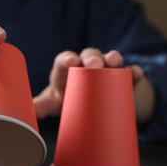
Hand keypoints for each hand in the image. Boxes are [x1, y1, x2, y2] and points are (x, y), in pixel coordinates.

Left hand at [33, 48, 151, 121]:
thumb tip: (30, 110)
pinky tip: (136, 74)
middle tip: (94, 64)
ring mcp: (104, 69)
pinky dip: (133, 72)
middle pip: (88, 55)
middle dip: (91, 57)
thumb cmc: (65, 98)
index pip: (64, 59)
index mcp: (66, 70)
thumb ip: (41, 104)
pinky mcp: (121, 77)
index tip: (70, 61)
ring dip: (113, 58)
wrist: (87, 103)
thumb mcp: (52, 101)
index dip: (66, 58)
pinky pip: (128, 72)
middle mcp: (85, 65)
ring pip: (109, 58)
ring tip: (115, 61)